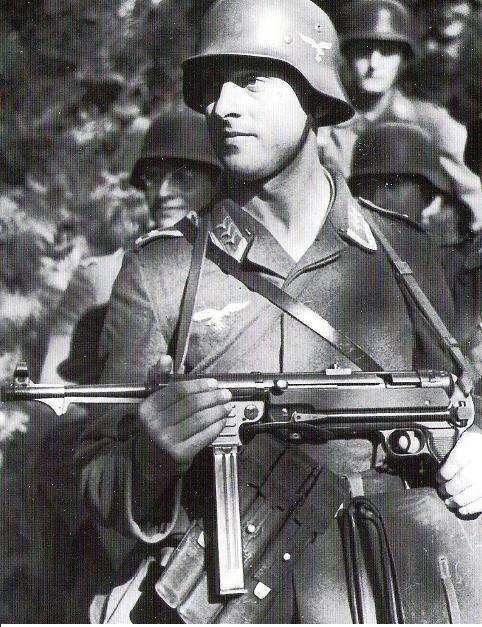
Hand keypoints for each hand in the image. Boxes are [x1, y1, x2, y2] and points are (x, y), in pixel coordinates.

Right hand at [139, 355, 232, 470]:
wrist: (148, 462)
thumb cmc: (156, 427)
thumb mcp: (153, 403)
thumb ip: (160, 379)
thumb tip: (165, 358)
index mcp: (148, 408)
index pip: (178, 390)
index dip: (199, 385)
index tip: (213, 383)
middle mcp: (155, 424)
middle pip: (192, 404)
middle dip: (213, 397)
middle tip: (226, 393)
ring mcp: (167, 441)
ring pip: (200, 419)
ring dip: (218, 411)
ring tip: (227, 406)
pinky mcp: (179, 454)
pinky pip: (204, 436)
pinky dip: (216, 427)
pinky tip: (222, 421)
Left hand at [437, 428, 481, 515]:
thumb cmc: (477, 440)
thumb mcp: (464, 440)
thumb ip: (454, 453)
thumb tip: (444, 469)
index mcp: (466, 452)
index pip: (450, 466)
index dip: (442, 475)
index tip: (439, 479)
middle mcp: (476, 467)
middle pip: (460, 482)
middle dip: (449, 489)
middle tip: (442, 492)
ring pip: (470, 494)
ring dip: (458, 501)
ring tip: (450, 503)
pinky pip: (481, 502)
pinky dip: (471, 508)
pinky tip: (463, 510)